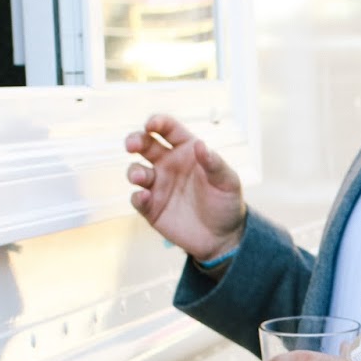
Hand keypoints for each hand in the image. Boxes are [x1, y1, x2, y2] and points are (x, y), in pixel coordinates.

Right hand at [124, 113, 246, 261]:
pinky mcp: (151, 207)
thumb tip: (200, 144)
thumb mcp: (228, 182)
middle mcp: (168, 164)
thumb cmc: (226, 203)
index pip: (168, 129)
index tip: (151, 125)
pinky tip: (145, 197)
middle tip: (132, 145)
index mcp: (186, 151)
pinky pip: (137, 199)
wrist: (223, 237)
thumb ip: (214, 163)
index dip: (157, 122)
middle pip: (145, 145)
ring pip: (136, 171)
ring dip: (134, 171)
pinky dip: (137, 197)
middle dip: (135, 140)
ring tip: (140, 178)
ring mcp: (158, 185)